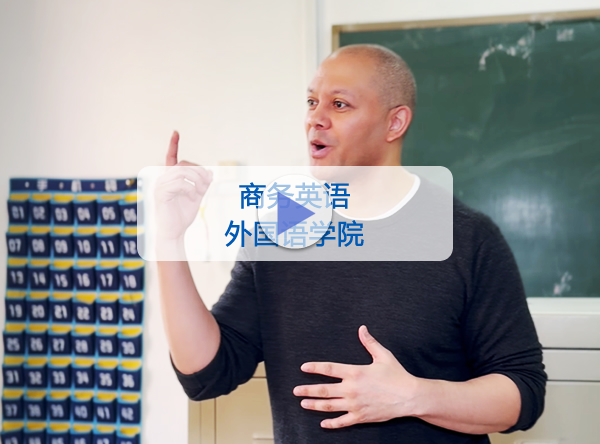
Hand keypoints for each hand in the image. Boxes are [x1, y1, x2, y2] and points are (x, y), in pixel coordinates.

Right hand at [154, 131, 212, 241]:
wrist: (174, 232)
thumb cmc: (183, 215)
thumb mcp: (196, 196)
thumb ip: (202, 183)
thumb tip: (210, 172)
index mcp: (170, 178)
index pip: (171, 158)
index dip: (173, 145)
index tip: (176, 132)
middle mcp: (162, 179)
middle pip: (183, 164)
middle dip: (199, 172)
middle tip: (206, 184)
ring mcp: (160, 186)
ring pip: (182, 172)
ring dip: (196, 179)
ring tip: (200, 191)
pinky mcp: (161, 194)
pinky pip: (179, 183)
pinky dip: (190, 189)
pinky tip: (192, 197)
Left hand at [293, 325, 419, 428]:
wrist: (410, 397)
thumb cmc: (396, 375)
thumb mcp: (383, 355)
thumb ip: (369, 342)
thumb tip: (362, 329)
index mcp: (355, 372)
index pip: (329, 369)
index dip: (315, 368)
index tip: (303, 368)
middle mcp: (351, 389)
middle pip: (324, 390)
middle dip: (308, 390)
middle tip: (295, 391)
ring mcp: (355, 405)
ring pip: (329, 406)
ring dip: (314, 405)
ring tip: (303, 404)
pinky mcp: (361, 417)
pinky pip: (342, 422)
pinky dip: (332, 423)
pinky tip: (323, 423)